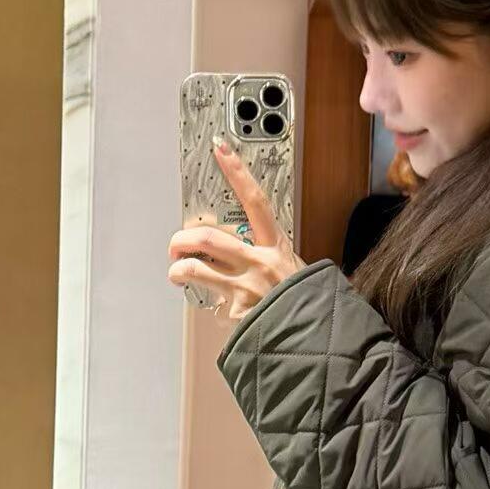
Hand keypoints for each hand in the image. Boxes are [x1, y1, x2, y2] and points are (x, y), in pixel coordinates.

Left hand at [168, 140, 306, 325]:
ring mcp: (245, 288)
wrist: (313, 339)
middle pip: (208, 237)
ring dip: (178, 270)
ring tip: (177, 273)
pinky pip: (211, 304)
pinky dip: (212, 308)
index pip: (255, 201)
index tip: (220, 149)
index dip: (237, 172)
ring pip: (195, 269)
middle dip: (182, 238)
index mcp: (276, 247)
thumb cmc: (303, 302)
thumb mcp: (292, 269)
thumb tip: (235, 250)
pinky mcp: (235, 312)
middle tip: (176, 244)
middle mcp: (260, 263)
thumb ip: (265, 256)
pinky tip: (223, 313)